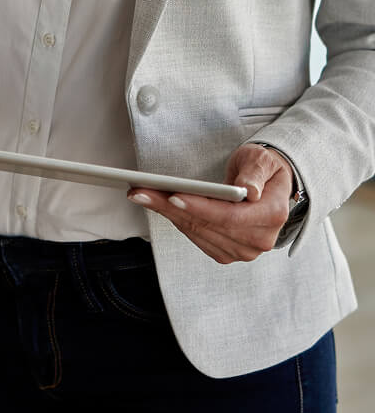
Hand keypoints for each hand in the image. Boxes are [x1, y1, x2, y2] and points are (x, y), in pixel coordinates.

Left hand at [128, 144, 292, 263]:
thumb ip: (254, 173)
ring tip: (141, 195)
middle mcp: (260, 239)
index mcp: (272, 215)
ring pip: (197, 232)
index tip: (173, 196)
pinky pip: (196, 237)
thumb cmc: (261, 168)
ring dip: (167, 213)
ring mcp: (244, 249)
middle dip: (171, 207)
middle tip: (140, 191)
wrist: (264, 185)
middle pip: (208, 225)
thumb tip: (250, 191)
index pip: (231, 216)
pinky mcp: (227, 252)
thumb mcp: (261, 160)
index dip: (201, 208)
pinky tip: (158, 205)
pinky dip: (175, 220)